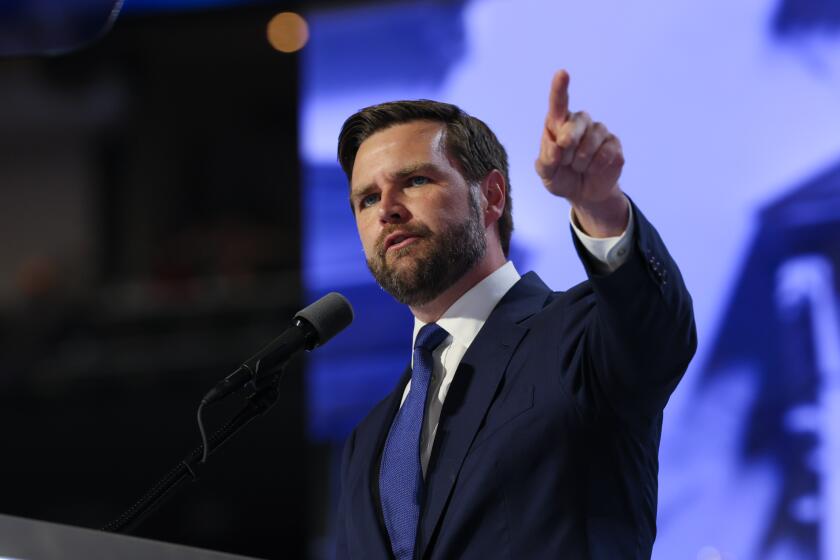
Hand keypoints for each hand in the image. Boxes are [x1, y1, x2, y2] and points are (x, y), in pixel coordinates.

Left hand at [535, 70, 627, 235]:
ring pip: (591, 141)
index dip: (560, 88)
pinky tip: (592, 169)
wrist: (583, 193)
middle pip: (577, 122)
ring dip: (581, 161)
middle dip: (569, 144)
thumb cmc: (560, 178)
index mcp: (558, 123)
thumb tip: (557, 147)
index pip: (558, 102)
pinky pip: (606, 152)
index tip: (562, 73)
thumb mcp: (546, 175)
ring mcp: (598, 131)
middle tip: (565, 160)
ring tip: (578, 167)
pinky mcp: (614, 143)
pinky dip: (596, 166)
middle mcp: (579, 122)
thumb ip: (546, 161)